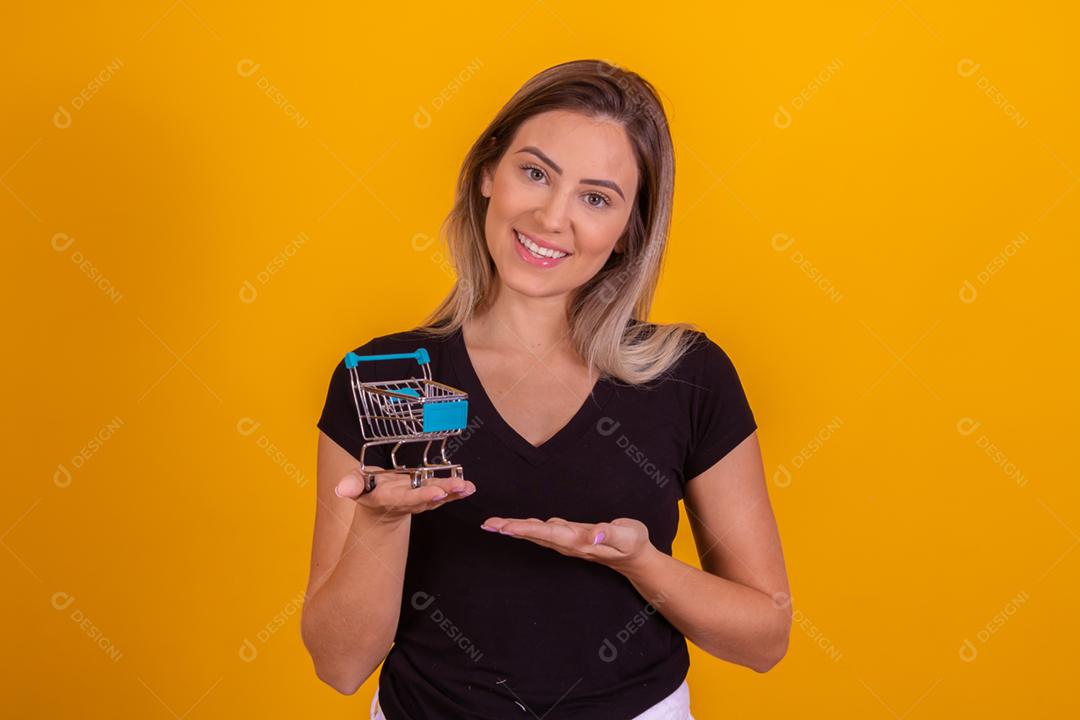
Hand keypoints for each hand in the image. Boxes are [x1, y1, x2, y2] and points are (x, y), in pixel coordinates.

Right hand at [335, 466, 476, 522]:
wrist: (379, 503)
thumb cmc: (368, 488)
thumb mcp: (355, 484)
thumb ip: (352, 485)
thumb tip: (342, 489)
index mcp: (389, 498)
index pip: (406, 498)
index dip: (421, 496)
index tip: (435, 492)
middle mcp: (407, 501)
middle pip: (427, 498)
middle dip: (443, 492)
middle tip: (459, 487)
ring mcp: (419, 500)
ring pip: (438, 497)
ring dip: (454, 492)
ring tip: (468, 487)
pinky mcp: (428, 496)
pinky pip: (444, 495)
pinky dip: (457, 492)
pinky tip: (469, 487)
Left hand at [480, 516, 653, 572]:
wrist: (635, 558)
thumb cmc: (632, 543)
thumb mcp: (628, 536)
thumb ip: (610, 533)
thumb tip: (592, 531)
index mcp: (580, 541)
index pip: (548, 534)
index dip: (525, 530)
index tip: (505, 527)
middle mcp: (569, 543)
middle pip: (535, 535)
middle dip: (511, 529)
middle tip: (488, 524)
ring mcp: (567, 542)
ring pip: (536, 534)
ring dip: (514, 529)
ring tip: (493, 525)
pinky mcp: (568, 538)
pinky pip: (542, 533)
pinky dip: (525, 528)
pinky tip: (514, 526)